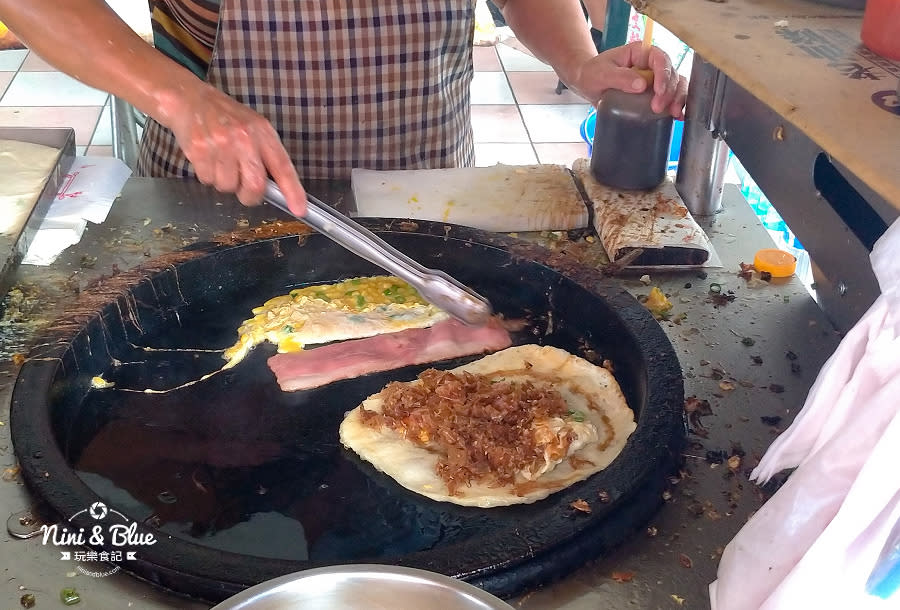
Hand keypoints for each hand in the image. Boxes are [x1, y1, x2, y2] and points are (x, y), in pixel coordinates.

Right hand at [158, 81, 306, 214]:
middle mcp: (244, 137)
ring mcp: (221, 143)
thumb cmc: (225, 117)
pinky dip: (207, 176)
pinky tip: (207, 158)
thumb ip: (266, 155)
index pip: (283, 166)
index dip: (293, 191)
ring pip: (228, 186)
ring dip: (224, 182)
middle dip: (249, 195)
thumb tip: (277, 189)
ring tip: (220, 162)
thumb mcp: (254, 128)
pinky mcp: (200, 149)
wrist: (189, 98)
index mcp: (263, 132)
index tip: (299, 209)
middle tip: (243, 188)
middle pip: (255, 185)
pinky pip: (207, 180)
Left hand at [569, 41, 687, 118]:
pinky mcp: (653, 93)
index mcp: (640, 52)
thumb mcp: (601, 73)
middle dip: (670, 91)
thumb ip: (620, 77)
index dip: (663, 74)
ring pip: (676, 84)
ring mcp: (654, 78)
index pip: (659, 58)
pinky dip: (677, 105)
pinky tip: (678, 116)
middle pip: (671, 73)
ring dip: (678, 98)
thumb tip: (642, 85)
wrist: (587, 84)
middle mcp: (651, 64)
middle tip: (658, 108)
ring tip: (674, 114)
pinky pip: (671, 97)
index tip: (658, 91)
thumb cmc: (592, 73)